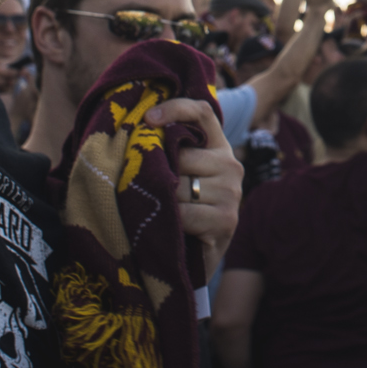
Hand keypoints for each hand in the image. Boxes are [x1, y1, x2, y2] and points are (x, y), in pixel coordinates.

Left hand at [149, 98, 242, 277]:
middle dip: (159, 173)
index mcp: (218, 147)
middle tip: (147, 190)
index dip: (175, 108)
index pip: (201, 112)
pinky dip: (170, 221)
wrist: (194, 259)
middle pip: (183, 155)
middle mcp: (231, 165)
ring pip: (180, 185)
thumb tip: (134, 127)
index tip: (147, 118)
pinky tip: (170, 228)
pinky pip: (185, 213)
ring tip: (159, 212)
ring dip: (163, 201)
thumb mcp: (175, 176)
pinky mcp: (227, 219)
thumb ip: (167, 151)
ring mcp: (232, 193)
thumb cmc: (178, 211)